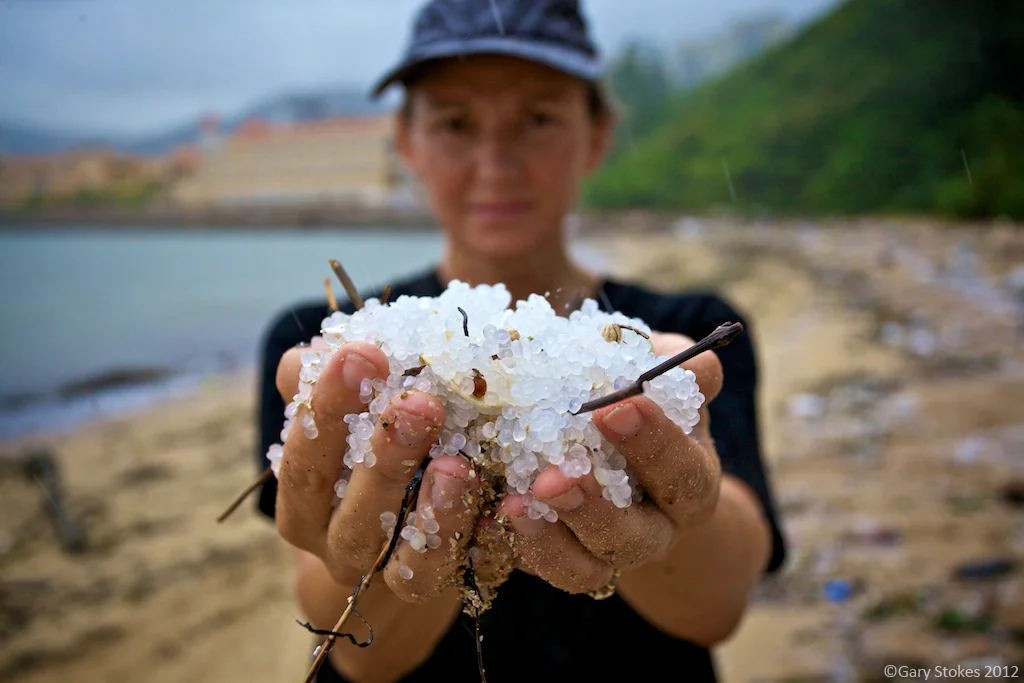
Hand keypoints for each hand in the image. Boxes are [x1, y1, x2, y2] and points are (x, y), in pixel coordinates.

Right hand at [273, 340, 482, 601]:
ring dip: (431, 509)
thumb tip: (322, 350)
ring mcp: (382, 571)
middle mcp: (333, 542)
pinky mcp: (430, 583)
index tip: (361, 355)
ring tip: (457, 465)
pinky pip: (448, 570)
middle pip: (351, 510)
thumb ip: (322, 375)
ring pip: (399, 555)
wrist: (403, 515)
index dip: (327, 406)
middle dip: (385, 454)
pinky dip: (472, 537)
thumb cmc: (369, 434)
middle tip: (419, 403)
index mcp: (303, 496)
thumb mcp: (344, 401)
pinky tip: (500, 500)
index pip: (304, 455)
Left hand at [497, 331, 723, 593]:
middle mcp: (654, 530)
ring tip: (517, 502)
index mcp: (688, 481)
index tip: (616, 406)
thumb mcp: (658, 379)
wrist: (607, 445)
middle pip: (636, 537)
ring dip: (552, 537)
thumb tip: (689, 362)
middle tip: (555, 475)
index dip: (655, 443)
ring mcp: (604, 553)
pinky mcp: (559, 561)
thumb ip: (671, 367)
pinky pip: (541, 568)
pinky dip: (518, 544)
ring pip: (587, 567)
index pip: (682, 472)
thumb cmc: (639, 400)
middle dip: (596, 507)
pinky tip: (492, 512)